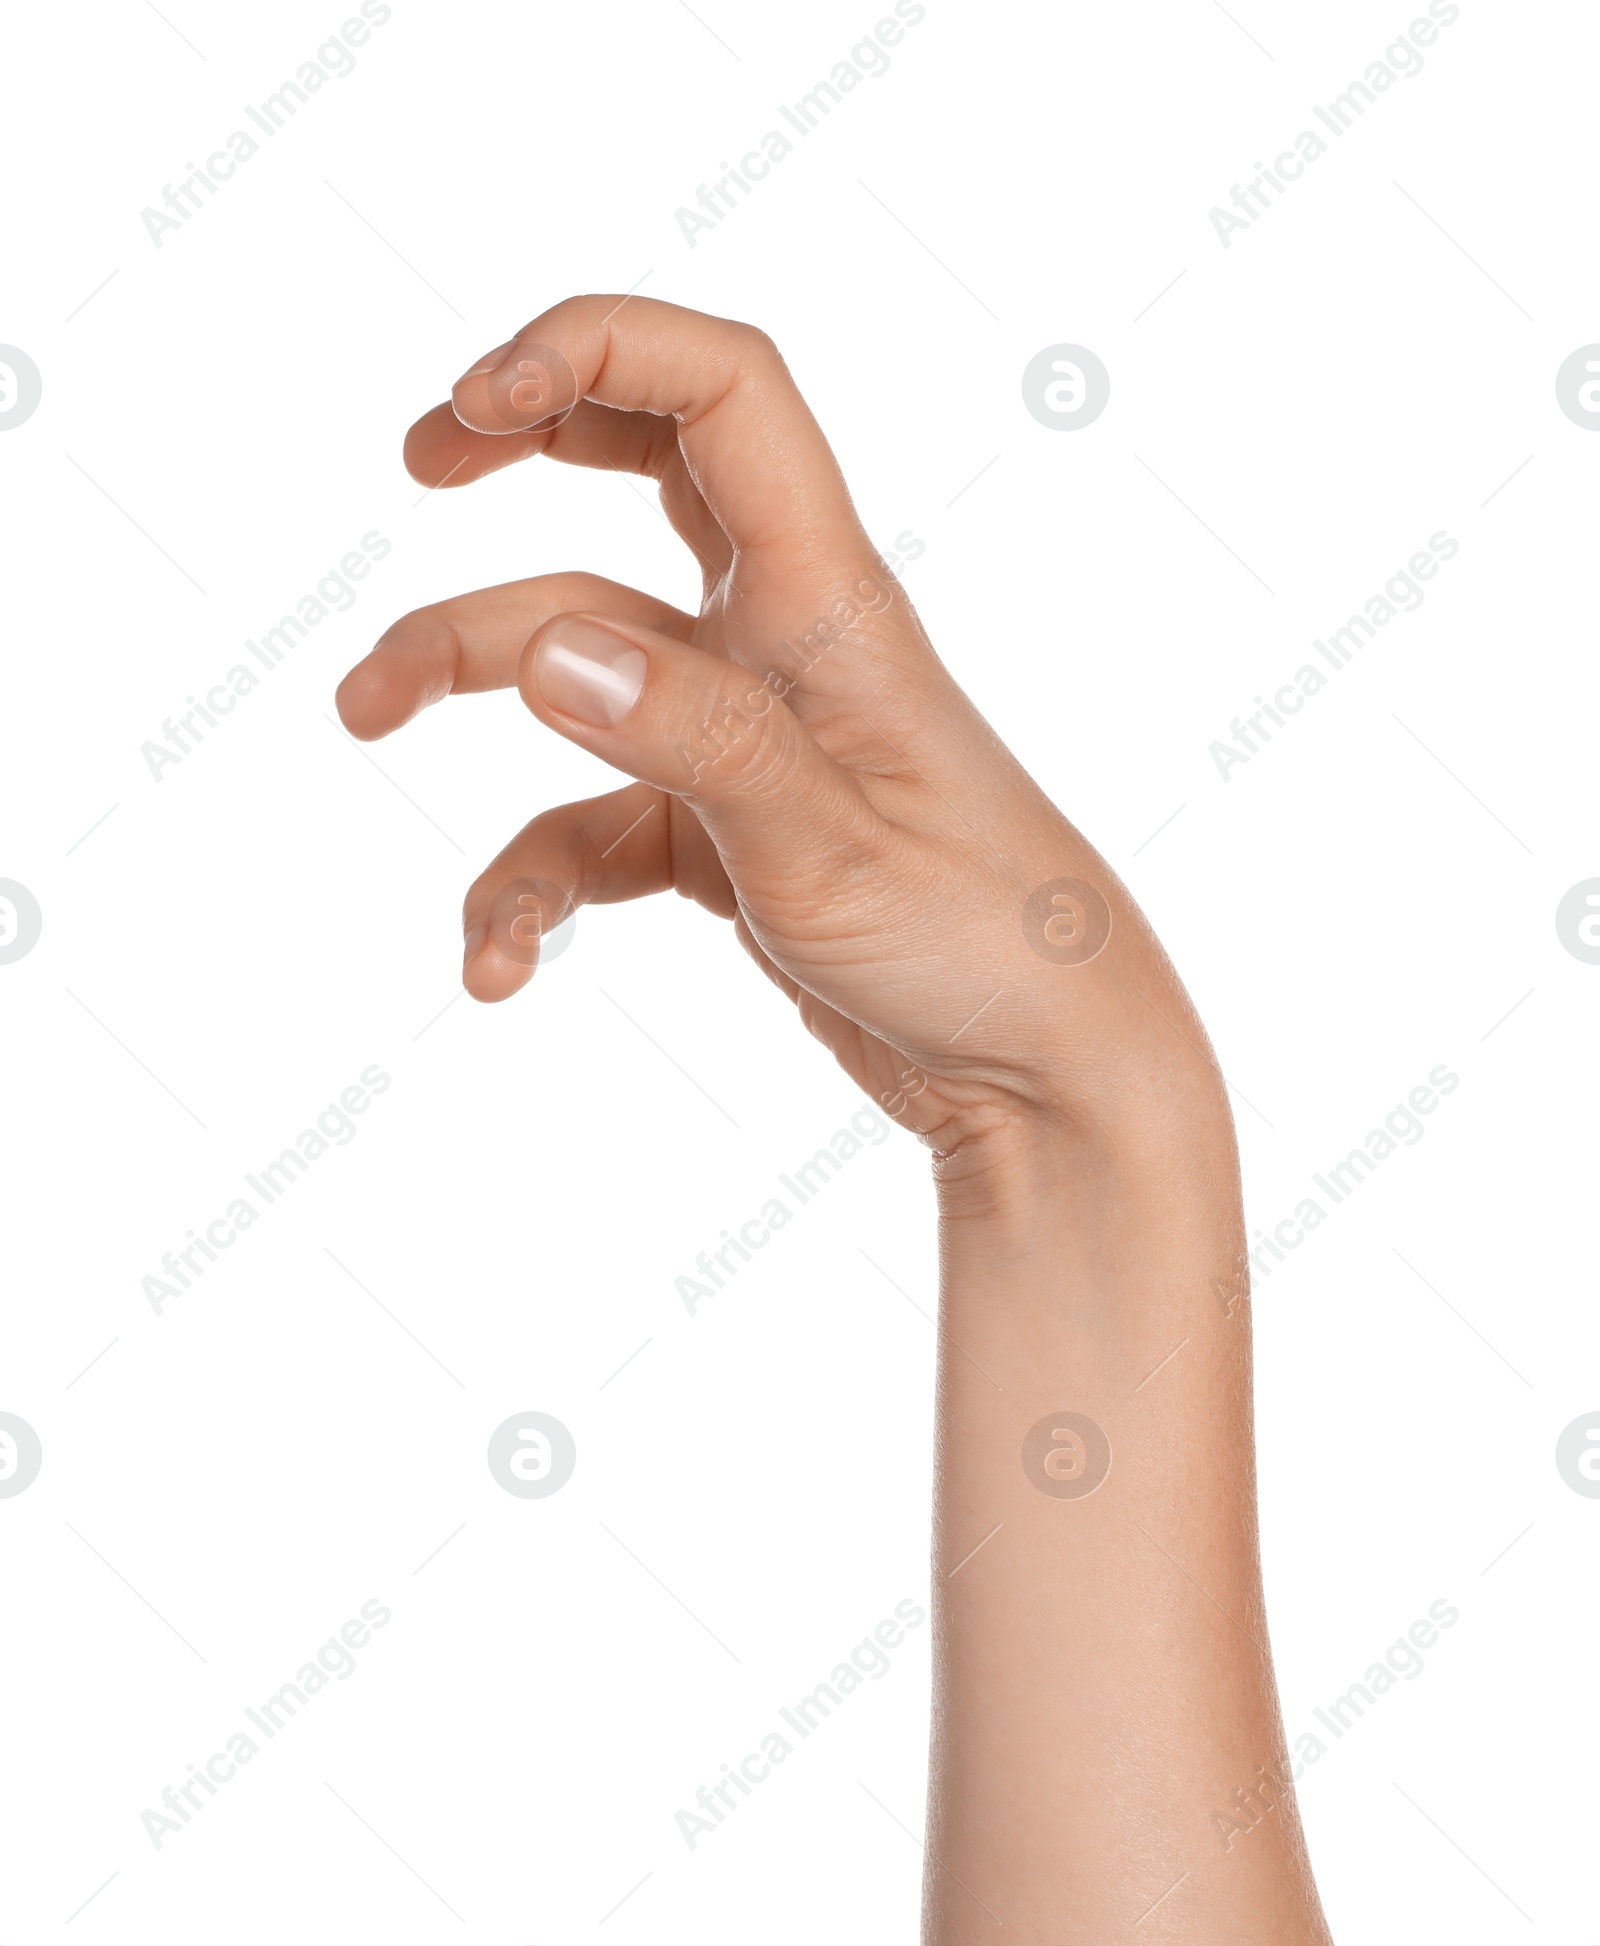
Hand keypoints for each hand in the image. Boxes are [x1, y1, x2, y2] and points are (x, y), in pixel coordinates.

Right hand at [336, 296, 1222, 1194]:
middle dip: (523, 444)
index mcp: (831, 606)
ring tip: (359, 716)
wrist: (1048, 1076)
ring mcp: (749, 738)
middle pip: (648, 471)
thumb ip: (696, 742)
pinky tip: (498, 969)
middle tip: (418, 459)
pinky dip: (528, 881)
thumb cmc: (985, 949)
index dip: (595, 348)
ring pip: (582, 661)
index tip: (470, 404)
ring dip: (468, 674)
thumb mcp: (832, 850)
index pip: (724, 393)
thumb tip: (545, 652)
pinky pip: (590, 824)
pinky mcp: (726, 831)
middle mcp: (786, 645)